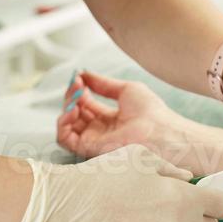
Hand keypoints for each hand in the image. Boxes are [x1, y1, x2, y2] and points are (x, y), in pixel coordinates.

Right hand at [12, 143, 222, 221]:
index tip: (208, 200)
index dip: (216, 201)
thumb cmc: (104, 176)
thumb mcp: (141, 157)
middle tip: (165, 206)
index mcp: (183, 198)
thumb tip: (189, 180)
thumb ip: (172, 170)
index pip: (222, 206)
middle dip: (192, 216)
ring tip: (135, 218)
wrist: (67, 209)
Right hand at [57, 70, 176, 158]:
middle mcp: (100, 130)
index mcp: (110, 118)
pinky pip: (64, 139)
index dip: (79, 90)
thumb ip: (102, 83)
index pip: (85, 104)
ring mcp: (93, 140)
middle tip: (78, 84)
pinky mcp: (89, 148)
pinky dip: (63, 123)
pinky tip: (73, 110)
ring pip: (66, 125)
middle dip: (72, 95)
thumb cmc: (150, 111)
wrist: (159, 130)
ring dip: (66, 107)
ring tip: (77, 96)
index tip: (80, 77)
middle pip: (74, 113)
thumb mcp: (125, 89)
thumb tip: (83, 73)